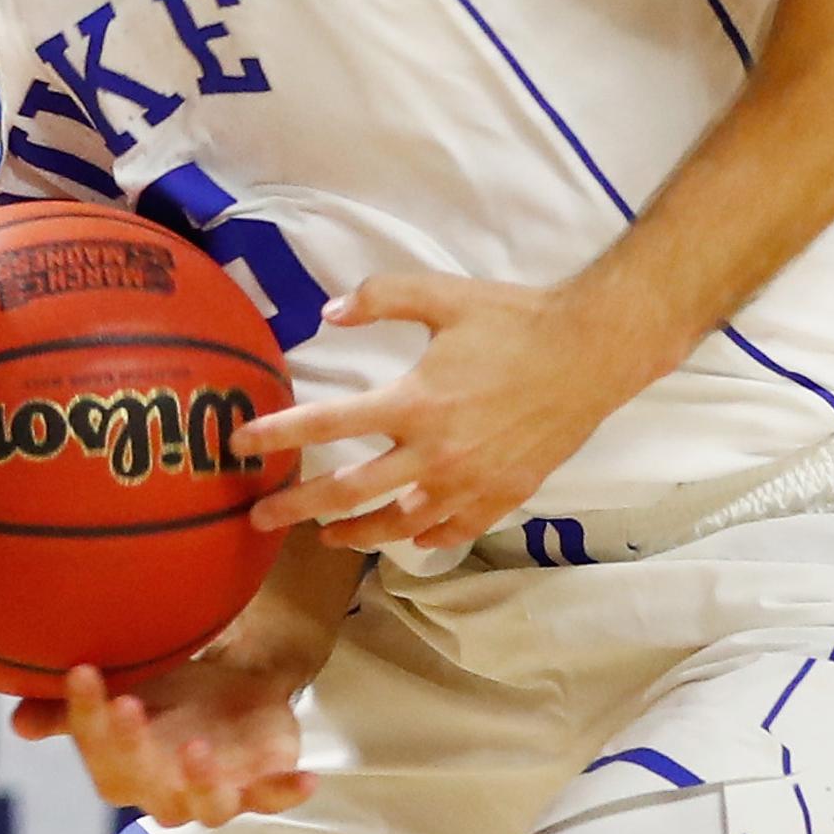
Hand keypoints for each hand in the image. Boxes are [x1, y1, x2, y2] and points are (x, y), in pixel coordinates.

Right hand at [11, 649, 314, 826]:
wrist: (234, 679)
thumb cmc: (167, 689)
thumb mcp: (121, 683)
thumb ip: (71, 706)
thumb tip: (19, 721)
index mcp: (121, 768)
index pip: (95, 751)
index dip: (84, 717)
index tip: (84, 671)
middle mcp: (164, 790)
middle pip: (143, 785)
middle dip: (132, 749)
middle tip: (128, 705)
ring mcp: (215, 791)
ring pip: (204, 808)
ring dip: (200, 784)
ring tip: (196, 750)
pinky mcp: (259, 786)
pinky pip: (273, 798)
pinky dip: (287, 793)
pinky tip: (309, 779)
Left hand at [238, 269, 620, 551]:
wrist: (593, 353)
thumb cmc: (516, 320)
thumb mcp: (444, 295)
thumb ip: (380, 298)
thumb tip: (326, 314)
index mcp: (414, 402)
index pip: (327, 424)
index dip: (277, 435)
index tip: (240, 445)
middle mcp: (434, 454)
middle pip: (347, 493)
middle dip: (295, 508)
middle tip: (260, 519)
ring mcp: (467, 483)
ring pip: (395, 526)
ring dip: (353, 534)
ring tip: (325, 536)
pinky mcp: (501, 496)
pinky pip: (450, 531)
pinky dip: (421, 538)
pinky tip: (406, 538)